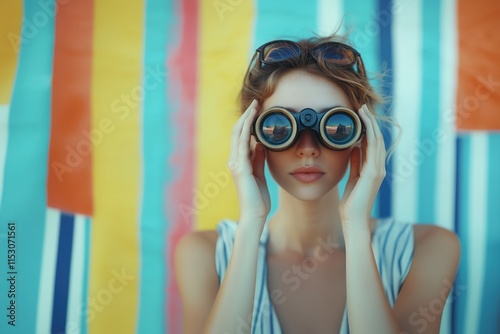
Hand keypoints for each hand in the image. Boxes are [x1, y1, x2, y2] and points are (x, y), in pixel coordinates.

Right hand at [227, 99, 270, 227]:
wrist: (254, 214)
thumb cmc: (258, 197)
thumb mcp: (259, 173)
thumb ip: (258, 159)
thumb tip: (260, 144)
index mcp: (238, 162)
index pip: (240, 137)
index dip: (247, 122)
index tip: (256, 109)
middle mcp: (234, 160)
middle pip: (237, 132)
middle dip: (247, 115)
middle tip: (256, 102)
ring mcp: (235, 164)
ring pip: (238, 135)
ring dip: (247, 119)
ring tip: (255, 106)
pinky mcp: (240, 168)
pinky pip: (243, 145)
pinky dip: (247, 131)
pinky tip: (254, 122)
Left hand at [339, 104, 385, 225]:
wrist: (353, 219)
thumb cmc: (351, 202)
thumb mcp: (352, 178)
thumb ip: (355, 163)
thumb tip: (354, 148)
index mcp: (374, 169)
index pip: (374, 144)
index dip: (369, 128)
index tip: (361, 115)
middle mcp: (379, 168)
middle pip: (377, 139)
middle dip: (371, 122)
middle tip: (363, 107)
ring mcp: (378, 171)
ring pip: (377, 142)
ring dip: (370, 125)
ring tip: (363, 111)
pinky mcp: (373, 174)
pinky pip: (372, 151)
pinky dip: (368, 137)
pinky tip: (362, 127)